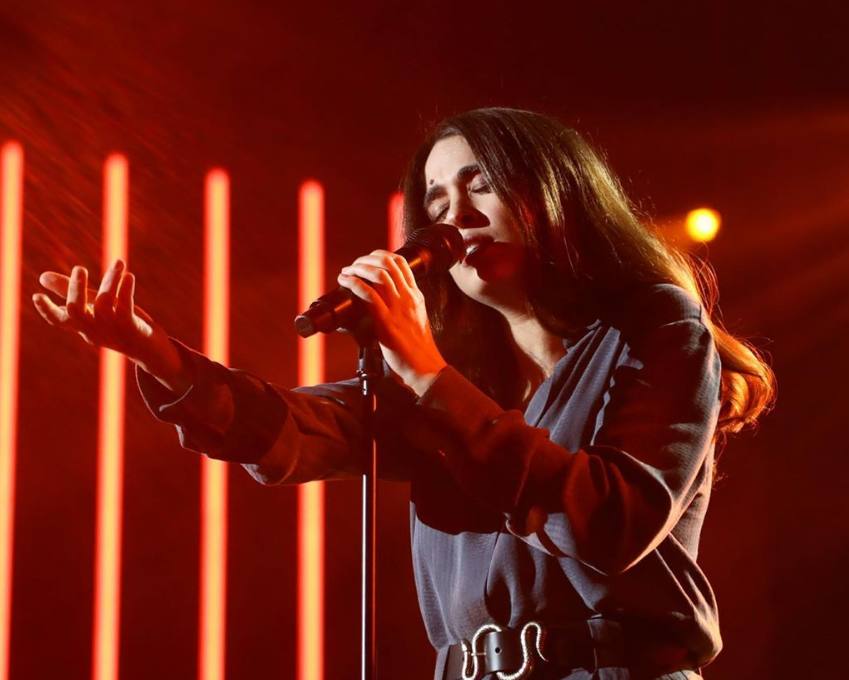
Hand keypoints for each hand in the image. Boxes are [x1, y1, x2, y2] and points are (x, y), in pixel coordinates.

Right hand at [32, 259, 189, 392]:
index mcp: (83, 326)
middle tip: (79, 268)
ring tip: (118, 263)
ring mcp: (112, 329)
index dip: (46, 309)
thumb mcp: (93, 309)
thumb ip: (71, 293)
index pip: (59, 320)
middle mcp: (94, 329)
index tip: (37, 295)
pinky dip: (126, 289)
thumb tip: (42, 277)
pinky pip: (125, 306)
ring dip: (110, 280)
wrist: (150, 353)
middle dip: (75, 288)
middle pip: (75, 311)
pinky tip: (129, 276)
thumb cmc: (118, 326)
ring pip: (103, 302)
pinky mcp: (131, 326)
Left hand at [337, 250, 446, 394]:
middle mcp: (408, 297)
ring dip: (358, 268)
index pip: (401, 263)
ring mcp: (399, 308)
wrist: (425, 367)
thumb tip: (382, 301)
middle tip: (353, 266)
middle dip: (366, 259)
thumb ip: (404, 307)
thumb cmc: (418, 348)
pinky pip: (369, 294)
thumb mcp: (416, 319)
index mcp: (416, 296)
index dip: (381, 255)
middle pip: (388, 263)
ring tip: (346, 272)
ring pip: (379, 274)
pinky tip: (345, 281)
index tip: (367, 259)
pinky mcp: (387, 321)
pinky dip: (354, 283)